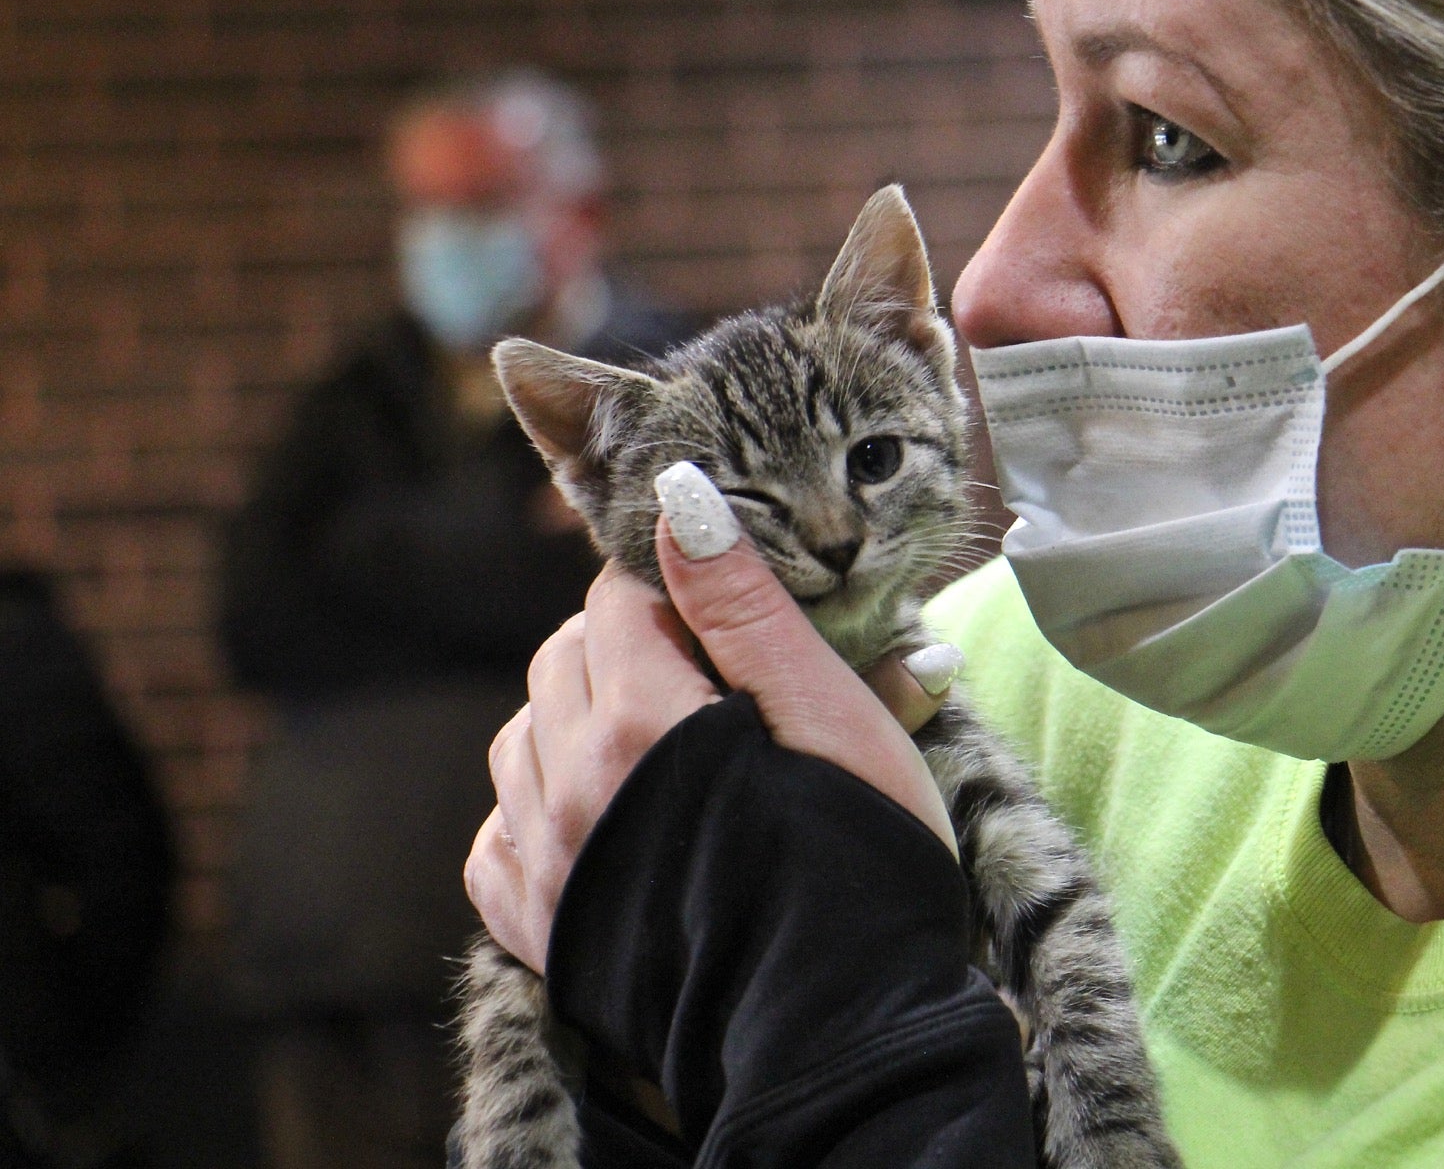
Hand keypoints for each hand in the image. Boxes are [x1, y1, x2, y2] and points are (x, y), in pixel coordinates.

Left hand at [466, 471, 956, 973]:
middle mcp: (566, 787)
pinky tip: (601, 814)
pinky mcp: (536, 931)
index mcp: (640, 722)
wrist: (840, 1034)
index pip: (616, 598)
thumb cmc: (861, 862)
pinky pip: (494, 838)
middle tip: (712, 683)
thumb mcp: (829, 714)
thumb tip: (677, 497)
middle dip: (627, 648)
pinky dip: (535, 808)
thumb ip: (743, 604)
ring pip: (521, 738)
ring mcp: (541, 864)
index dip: (677, 595)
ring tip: (664, 747)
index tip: (730, 622)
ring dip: (579, 721)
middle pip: (563, 658)